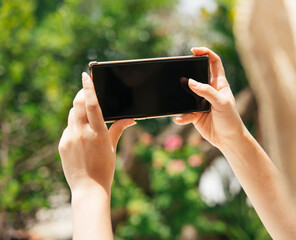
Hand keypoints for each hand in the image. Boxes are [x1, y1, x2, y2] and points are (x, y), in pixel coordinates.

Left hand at [59, 72, 135, 194]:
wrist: (89, 188)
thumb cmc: (105, 168)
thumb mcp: (113, 147)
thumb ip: (119, 129)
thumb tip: (131, 119)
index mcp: (98, 133)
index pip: (91, 104)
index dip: (88, 88)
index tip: (85, 75)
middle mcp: (81, 133)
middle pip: (78, 104)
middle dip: (82, 95)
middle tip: (87, 92)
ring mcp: (69, 139)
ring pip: (71, 115)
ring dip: (78, 110)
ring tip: (87, 117)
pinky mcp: (62, 144)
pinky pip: (68, 128)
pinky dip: (75, 126)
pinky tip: (82, 136)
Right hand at [174, 47, 244, 148]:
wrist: (229, 140)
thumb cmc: (231, 120)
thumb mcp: (221, 103)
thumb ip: (206, 91)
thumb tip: (190, 82)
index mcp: (219, 84)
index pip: (214, 63)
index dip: (206, 53)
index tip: (194, 50)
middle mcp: (209, 91)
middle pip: (196, 76)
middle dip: (187, 72)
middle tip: (178, 71)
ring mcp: (201, 103)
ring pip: (187, 94)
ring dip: (181, 96)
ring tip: (175, 96)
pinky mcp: (195, 115)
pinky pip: (184, 113)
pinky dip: (181, 116)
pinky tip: (179, 119)